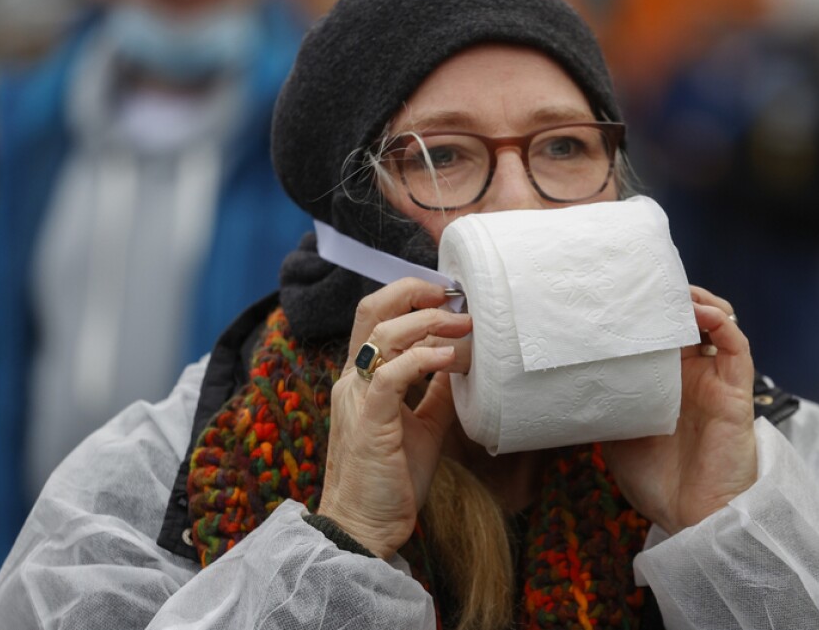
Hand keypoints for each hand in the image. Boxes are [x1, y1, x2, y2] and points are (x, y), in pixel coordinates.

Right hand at [317, 278, 471, 558]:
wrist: (365, 527)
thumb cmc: (391, 480)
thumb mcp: (423, 425)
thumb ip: (435, 391)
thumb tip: (460, 360)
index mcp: (362, 379)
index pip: (377, 317)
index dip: (411, 297)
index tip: (451, 297)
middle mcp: (353, 380)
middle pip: (372, 310)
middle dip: (414, 292)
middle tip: (455, 295)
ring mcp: (357, 398)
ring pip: (383, 335)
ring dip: (430, 322)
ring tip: (465, 326)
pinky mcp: (371, 420)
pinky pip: (392, 375)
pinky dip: (423, 358)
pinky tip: (451, 358)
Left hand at [603, 286, 756, 533]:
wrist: (692, 518)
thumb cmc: (656, 480)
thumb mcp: (615, 433)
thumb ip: (603, 401)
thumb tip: (563, 377)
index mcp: (664, 380)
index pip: (658, 330)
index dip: (643, 308)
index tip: (615, 290)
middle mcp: (691, 373)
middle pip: (685, 317)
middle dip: (665, 295)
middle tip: (639, 281)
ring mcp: (715, 378)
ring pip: (715, 320)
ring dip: (695, 300)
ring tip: (671, 291)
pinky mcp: (735, 389)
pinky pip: (736, 345)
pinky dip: (721, 321)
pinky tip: (701, 312)